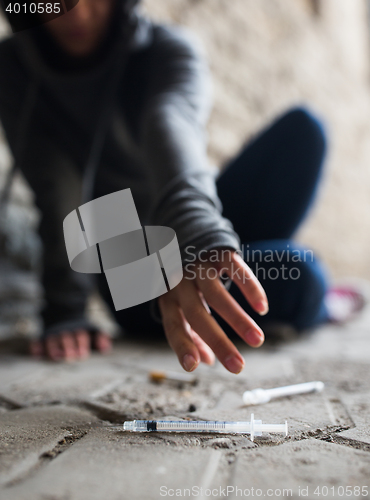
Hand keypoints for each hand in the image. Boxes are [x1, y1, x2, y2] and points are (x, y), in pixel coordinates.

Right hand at [30, 330, 111, 360]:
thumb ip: (101, 338)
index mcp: (78, 329)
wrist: (66, 313)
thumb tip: (106, 349)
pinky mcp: (42, 337)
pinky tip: (36, 355)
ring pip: (52, 339)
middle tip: (70, 358)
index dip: (81, 345)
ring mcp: (53, 333)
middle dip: (68, 347)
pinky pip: (37, 341)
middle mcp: (65, 331)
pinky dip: (36, 347)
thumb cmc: (83, 330)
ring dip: (53, 348)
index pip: (80, 336)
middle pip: (66, 338)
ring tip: (55, 357)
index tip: (83, 355)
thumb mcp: (94, 331)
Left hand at [158, 250, 267, 373]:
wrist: (186, 232)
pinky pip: (235, 269)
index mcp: (169, 298)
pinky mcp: (218, 252)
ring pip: (217, 294)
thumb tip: (204, 362)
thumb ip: (190, 331)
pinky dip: (249, 288)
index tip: (193, 366)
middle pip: (197, 314)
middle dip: (218, 341)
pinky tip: (262, 307)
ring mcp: (199, 266)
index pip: (173, 325)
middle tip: (239, 367)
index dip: (181, 344)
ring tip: (258, 341)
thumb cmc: (184, 278)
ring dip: (238, 319)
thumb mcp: (180, 302)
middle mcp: (180, 282)